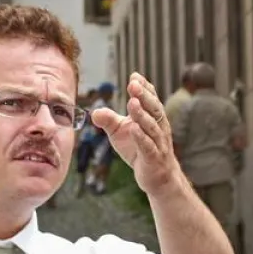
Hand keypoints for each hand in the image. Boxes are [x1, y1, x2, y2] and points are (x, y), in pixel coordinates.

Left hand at [89, 73, 182, 195]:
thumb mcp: (120, 133)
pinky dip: (142, 137)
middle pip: (154, 109)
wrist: (158, 177)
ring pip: (152, 127)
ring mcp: (158, 143)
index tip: (134, 76)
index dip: (144, 88)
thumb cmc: (139, 150)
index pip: (150, 99)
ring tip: (132, 102)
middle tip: (133, 84)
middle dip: (144, 96)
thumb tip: (93, 111)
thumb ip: (109, 120)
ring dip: (142, 114)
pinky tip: (133, 129)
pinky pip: (148, 146)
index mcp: (153, 118)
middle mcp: (159, 128)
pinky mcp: (154, 159)